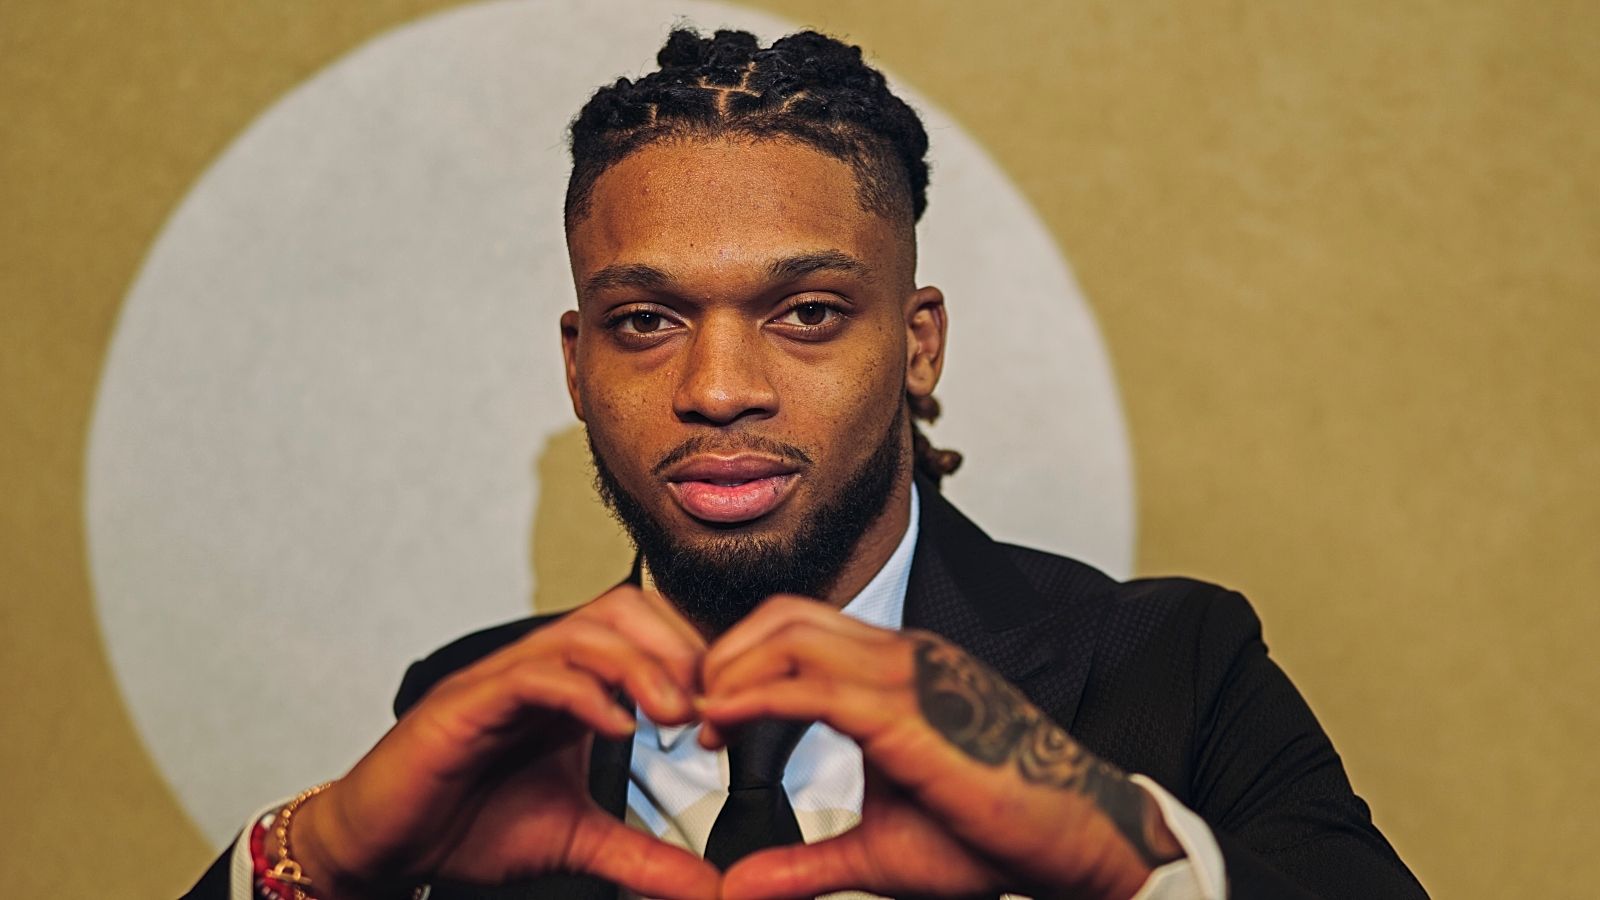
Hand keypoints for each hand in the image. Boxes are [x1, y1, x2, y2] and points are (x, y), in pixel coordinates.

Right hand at [290, 585, 720, 899]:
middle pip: (623, 609)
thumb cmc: (469, 826)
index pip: (647, 631)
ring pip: (584, 632)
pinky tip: (615, 727)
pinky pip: (533, 674)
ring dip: (639, 666)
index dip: (694, 658)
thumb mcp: (578, 840)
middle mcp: (542, 668)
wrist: (387, 846)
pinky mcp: (467, 701)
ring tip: (673, 714)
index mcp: (575, 686)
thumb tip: (709, 885)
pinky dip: (582, 692)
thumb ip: (645, 857)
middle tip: (705, 707)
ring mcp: (504, 678)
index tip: (726, 712)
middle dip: (675, 648)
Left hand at [698, 597, 1185, 899]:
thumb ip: (806, 862)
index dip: (740, 662)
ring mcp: (907, 674)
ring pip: (792, 635)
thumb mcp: (879, 851)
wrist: (1072, 839)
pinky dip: (757, 696)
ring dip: (731, 668)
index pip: (799, 631)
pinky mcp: (909, 710)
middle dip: (723, 653)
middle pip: (784, 616)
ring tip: (699, 716)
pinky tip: (723, 722)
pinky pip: (815, 685)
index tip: (707, 718)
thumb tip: (738, 887)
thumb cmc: (994, 835)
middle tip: (688, 709)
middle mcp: (901, 655)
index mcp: (897, 671)